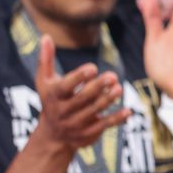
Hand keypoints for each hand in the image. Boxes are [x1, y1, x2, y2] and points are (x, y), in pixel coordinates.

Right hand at [26, 34, 131, 159]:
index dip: (78, 78)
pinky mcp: (89, 133)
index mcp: (54, 96)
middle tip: (113, 76)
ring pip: (94, 111)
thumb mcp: (44, 82)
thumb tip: (45, 36)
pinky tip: (129, 111)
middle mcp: (64, 111)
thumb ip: (46, 60)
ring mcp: (76, 123)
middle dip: (98, 87)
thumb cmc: (51, 100)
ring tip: (120, 88)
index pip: (66, 87)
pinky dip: (117, 119)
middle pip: (82, 98)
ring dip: (108, 100)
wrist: (52, 135)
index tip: (92, 68)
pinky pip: (104, 125)